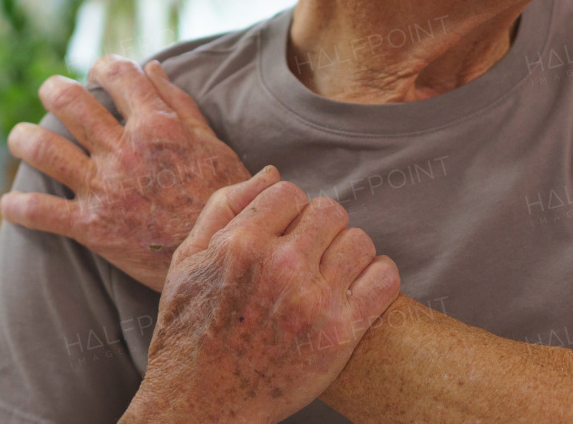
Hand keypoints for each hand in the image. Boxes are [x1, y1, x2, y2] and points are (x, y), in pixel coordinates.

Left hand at [0, 55, 251, 290]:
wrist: (220, 253)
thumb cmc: (223, 196)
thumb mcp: (213, 143)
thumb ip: (179, 104)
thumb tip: (152, 68)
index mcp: (157, 125)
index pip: (119, 76)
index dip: (105, 66)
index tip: (100, 71)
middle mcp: (124, 150)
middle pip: (71, 103)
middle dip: (54, 89)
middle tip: (51, 90)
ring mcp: (104, 188)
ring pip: (44, 150)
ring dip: (24, 138)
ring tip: (21, 136)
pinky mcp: (91, 226)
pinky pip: (40, 212)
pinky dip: (19, 207)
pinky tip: (11, 202)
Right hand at [121, 166, 400, 423]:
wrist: (199, 405)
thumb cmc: (189, 331)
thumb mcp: (187, 260)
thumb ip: (226, 206)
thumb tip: (273, 172)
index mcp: (240, 243)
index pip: (291, 191)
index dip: (287, 212)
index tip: (282, 235)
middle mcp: (280, 267)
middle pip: (331, 211)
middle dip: (320, 229)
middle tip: (309, 255)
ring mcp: (313, 301)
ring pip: (361, 241)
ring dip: (349, 254)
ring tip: (330, 275)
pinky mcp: (340, 333)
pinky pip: (385, 278)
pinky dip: (377, 279)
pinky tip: (356, 291)